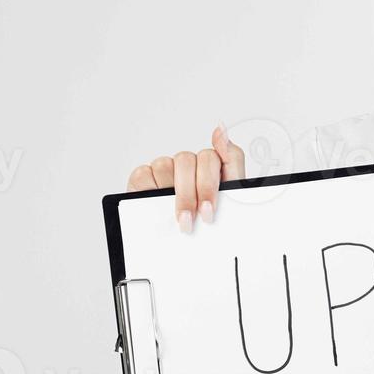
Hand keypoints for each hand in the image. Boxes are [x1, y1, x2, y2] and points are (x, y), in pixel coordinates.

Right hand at [125, 124, 244, 231]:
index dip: (210, 181)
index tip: (209, 208)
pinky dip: (150, 190)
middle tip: (195, 219)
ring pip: (165, 165)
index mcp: (212, 166)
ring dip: (173, 195)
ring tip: (180, 219)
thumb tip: (221, 126)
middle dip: (192, 194)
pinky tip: (158, 204)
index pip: (214, 155)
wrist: (189, 248)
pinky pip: (143, 173)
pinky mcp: (143, 177)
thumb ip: (231, 159)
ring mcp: (165, 168)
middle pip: (188, 160)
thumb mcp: (230, 198)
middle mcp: (188, 164)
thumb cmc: (209, 221)